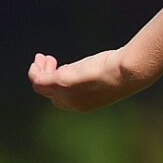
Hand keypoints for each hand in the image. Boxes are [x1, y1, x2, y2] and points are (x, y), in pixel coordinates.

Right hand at [28, 49, 145, 111]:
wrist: (127, 73)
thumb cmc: (122, 72)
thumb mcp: (106, 78)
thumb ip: (95, 78)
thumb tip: (92, 69)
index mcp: (85, 105)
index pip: (63, 99)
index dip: (59, 84)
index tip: (61, 67)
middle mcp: (74, 104)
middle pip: (50, 94)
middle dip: (45, 77)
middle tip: (48, 61)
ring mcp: (66, 95)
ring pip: (40, 87)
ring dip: (39, 71)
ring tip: (44, 57)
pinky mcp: (61, 82)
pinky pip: (38, 80)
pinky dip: (36, 70)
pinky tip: (42, 58)